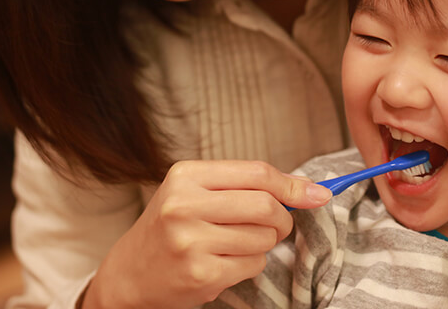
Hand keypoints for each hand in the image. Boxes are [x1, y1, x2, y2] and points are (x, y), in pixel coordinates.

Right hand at [81, 159, 331, 308]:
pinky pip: (253, 266)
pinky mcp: (200, 273)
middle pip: (265, 206)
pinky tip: (224, 263)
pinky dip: (250, 265)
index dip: (292, 185)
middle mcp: (184, 205)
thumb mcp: (197, 193)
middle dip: (281, 219)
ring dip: (262, 244)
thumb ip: (246, 187)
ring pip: (263, 238)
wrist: (130, 274)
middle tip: (274, 226)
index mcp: (186, 175)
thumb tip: (311, 191)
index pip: (256, 173)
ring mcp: (190, 241)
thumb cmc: (170, 228)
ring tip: (233, 244)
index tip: (317, 194)